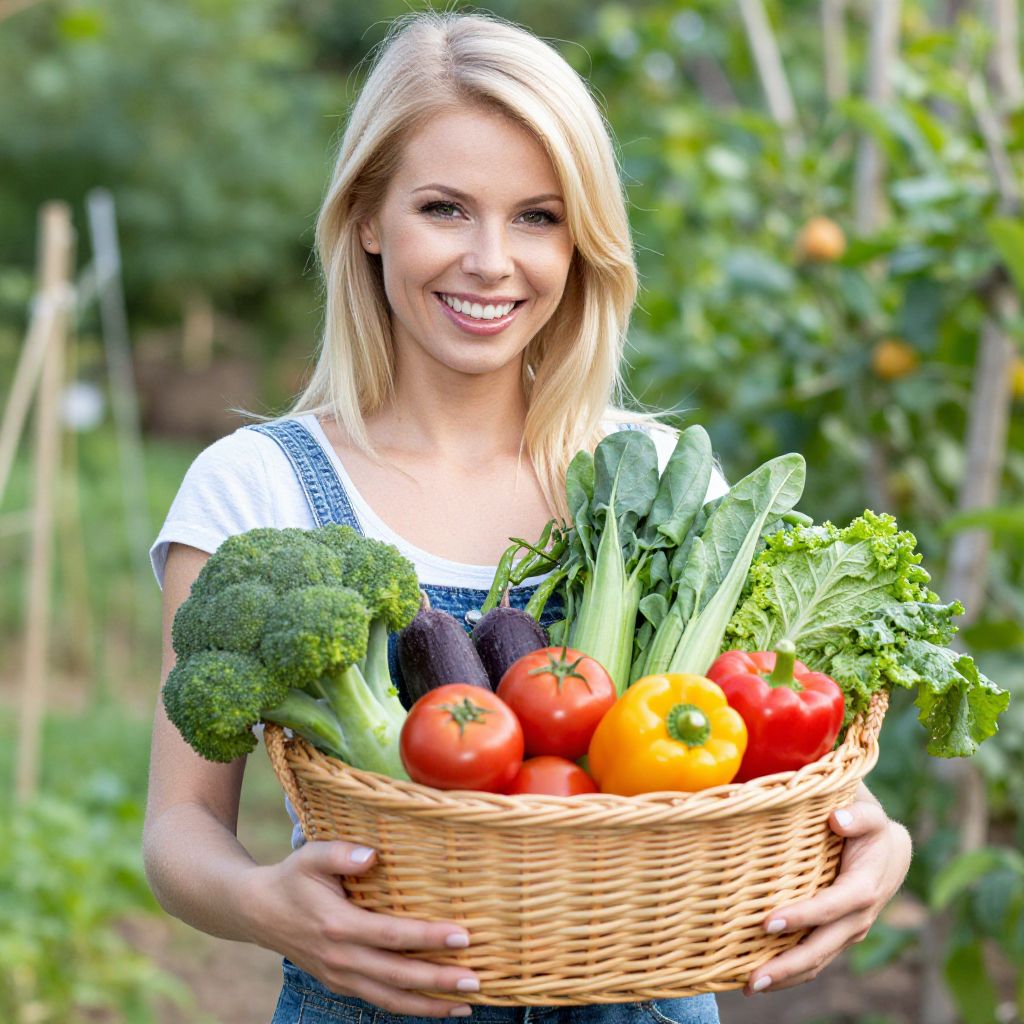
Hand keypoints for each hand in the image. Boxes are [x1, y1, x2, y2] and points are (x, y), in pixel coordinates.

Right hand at [243, 841, 478, 1016]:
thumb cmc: (293, 878)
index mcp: (338, 926)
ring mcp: (341, 977)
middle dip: (439, 981)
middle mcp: (341, 958)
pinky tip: (437, 1006)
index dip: (429, 938)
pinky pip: (379, 1001)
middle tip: (477, 979)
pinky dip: (410, 1008)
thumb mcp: (312, 856)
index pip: (393, 936)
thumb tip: (373, 856)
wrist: (258, 911)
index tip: (463, 936)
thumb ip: (341, 853)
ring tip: (467, 1004)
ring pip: (391, 999)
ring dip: (430, 1006)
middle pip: (398, 976)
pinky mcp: (341, 984)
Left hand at [744, 789, 911, 995]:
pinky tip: (761, 978)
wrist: (890, 853)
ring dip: (785, 977)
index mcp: (863, 888)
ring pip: (816, 962)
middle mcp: (857, 918)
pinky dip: (790, 973)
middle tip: (751, 978)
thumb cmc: (870, 829)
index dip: (802, 916)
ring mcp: (847, 932)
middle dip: (787, 966)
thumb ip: (857, 816)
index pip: (831, 906)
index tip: (767, 922)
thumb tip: (837, 818)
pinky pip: (815, 959)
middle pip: (821, 948)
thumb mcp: (870, 816)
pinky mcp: (837, 937)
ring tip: (748, 986)